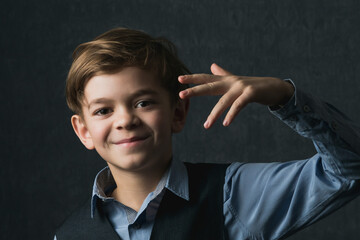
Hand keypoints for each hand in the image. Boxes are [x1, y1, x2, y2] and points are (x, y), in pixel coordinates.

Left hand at [178, 63, 293, 128]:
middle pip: (210, 86)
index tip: (179, 79)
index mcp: (226, 80)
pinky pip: (238, 105)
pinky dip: (232, 114)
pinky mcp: (251, 93)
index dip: (193, 78)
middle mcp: (231, 81)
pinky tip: (226, 123)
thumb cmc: (253, 86)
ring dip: (214, 114)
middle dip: (195, 90)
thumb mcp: (236, 81)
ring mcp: (241, 86)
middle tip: (181, 94)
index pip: (207, 78)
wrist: (275, 87)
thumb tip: (212, 64)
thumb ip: (223, 74)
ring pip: (223, 101)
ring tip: (206, 126)